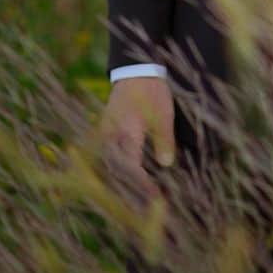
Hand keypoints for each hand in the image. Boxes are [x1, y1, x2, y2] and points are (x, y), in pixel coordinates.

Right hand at [102, 76, 175, 202]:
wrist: (135, 70)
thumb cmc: (151, 91)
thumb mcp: (163, 114)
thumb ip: (164, 140)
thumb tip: (166, 165)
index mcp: (125, 134)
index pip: (130, 169)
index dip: (142, 186)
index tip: (156, 197)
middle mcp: (111, 138)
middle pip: (117, 172)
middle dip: (132, 189)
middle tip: (148, 203)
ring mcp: (106, 135)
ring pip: (112, 166)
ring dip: (125, 181)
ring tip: (141, 194)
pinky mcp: (106, 131)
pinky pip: (111, 157)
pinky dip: (121, 169)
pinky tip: (133, 175)